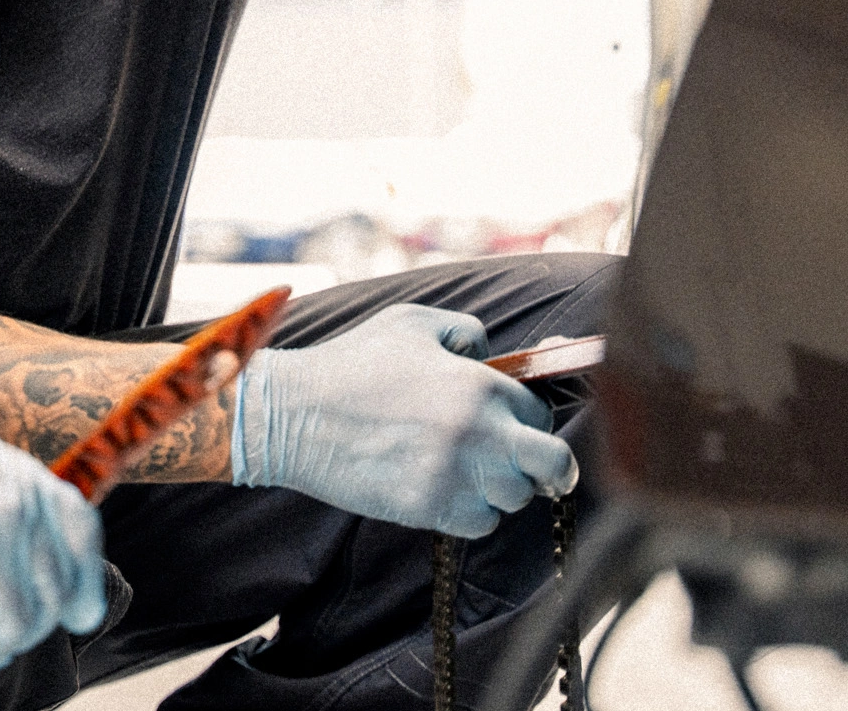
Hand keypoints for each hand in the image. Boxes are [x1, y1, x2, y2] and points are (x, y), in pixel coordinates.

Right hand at [0, 357, 106, 670]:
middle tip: (0, 634)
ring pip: (14, 629)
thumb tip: (32, 558)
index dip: (83, 587)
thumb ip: (13, 501)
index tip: (77, 614)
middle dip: (29, 627)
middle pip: (50, 599)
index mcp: (25, 479)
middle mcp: (12, 516)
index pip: (82, 544)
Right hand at [230, 303, 578, 537]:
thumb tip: (491, 356)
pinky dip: (472, 512)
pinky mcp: (429, 507)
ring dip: (502, 488)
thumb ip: (465, 331)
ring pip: (515, 498)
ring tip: (471, 472)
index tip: (516, 425)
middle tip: (539, 470)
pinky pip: (480, 524)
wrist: (295, 413)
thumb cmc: (351, 363)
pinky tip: (445, 489)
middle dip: (551, 469)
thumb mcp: (410, 323)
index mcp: (479, 384)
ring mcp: (455, 475)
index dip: (530, 418)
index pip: (540, 412)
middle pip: (553, 465)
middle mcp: (478, 432)